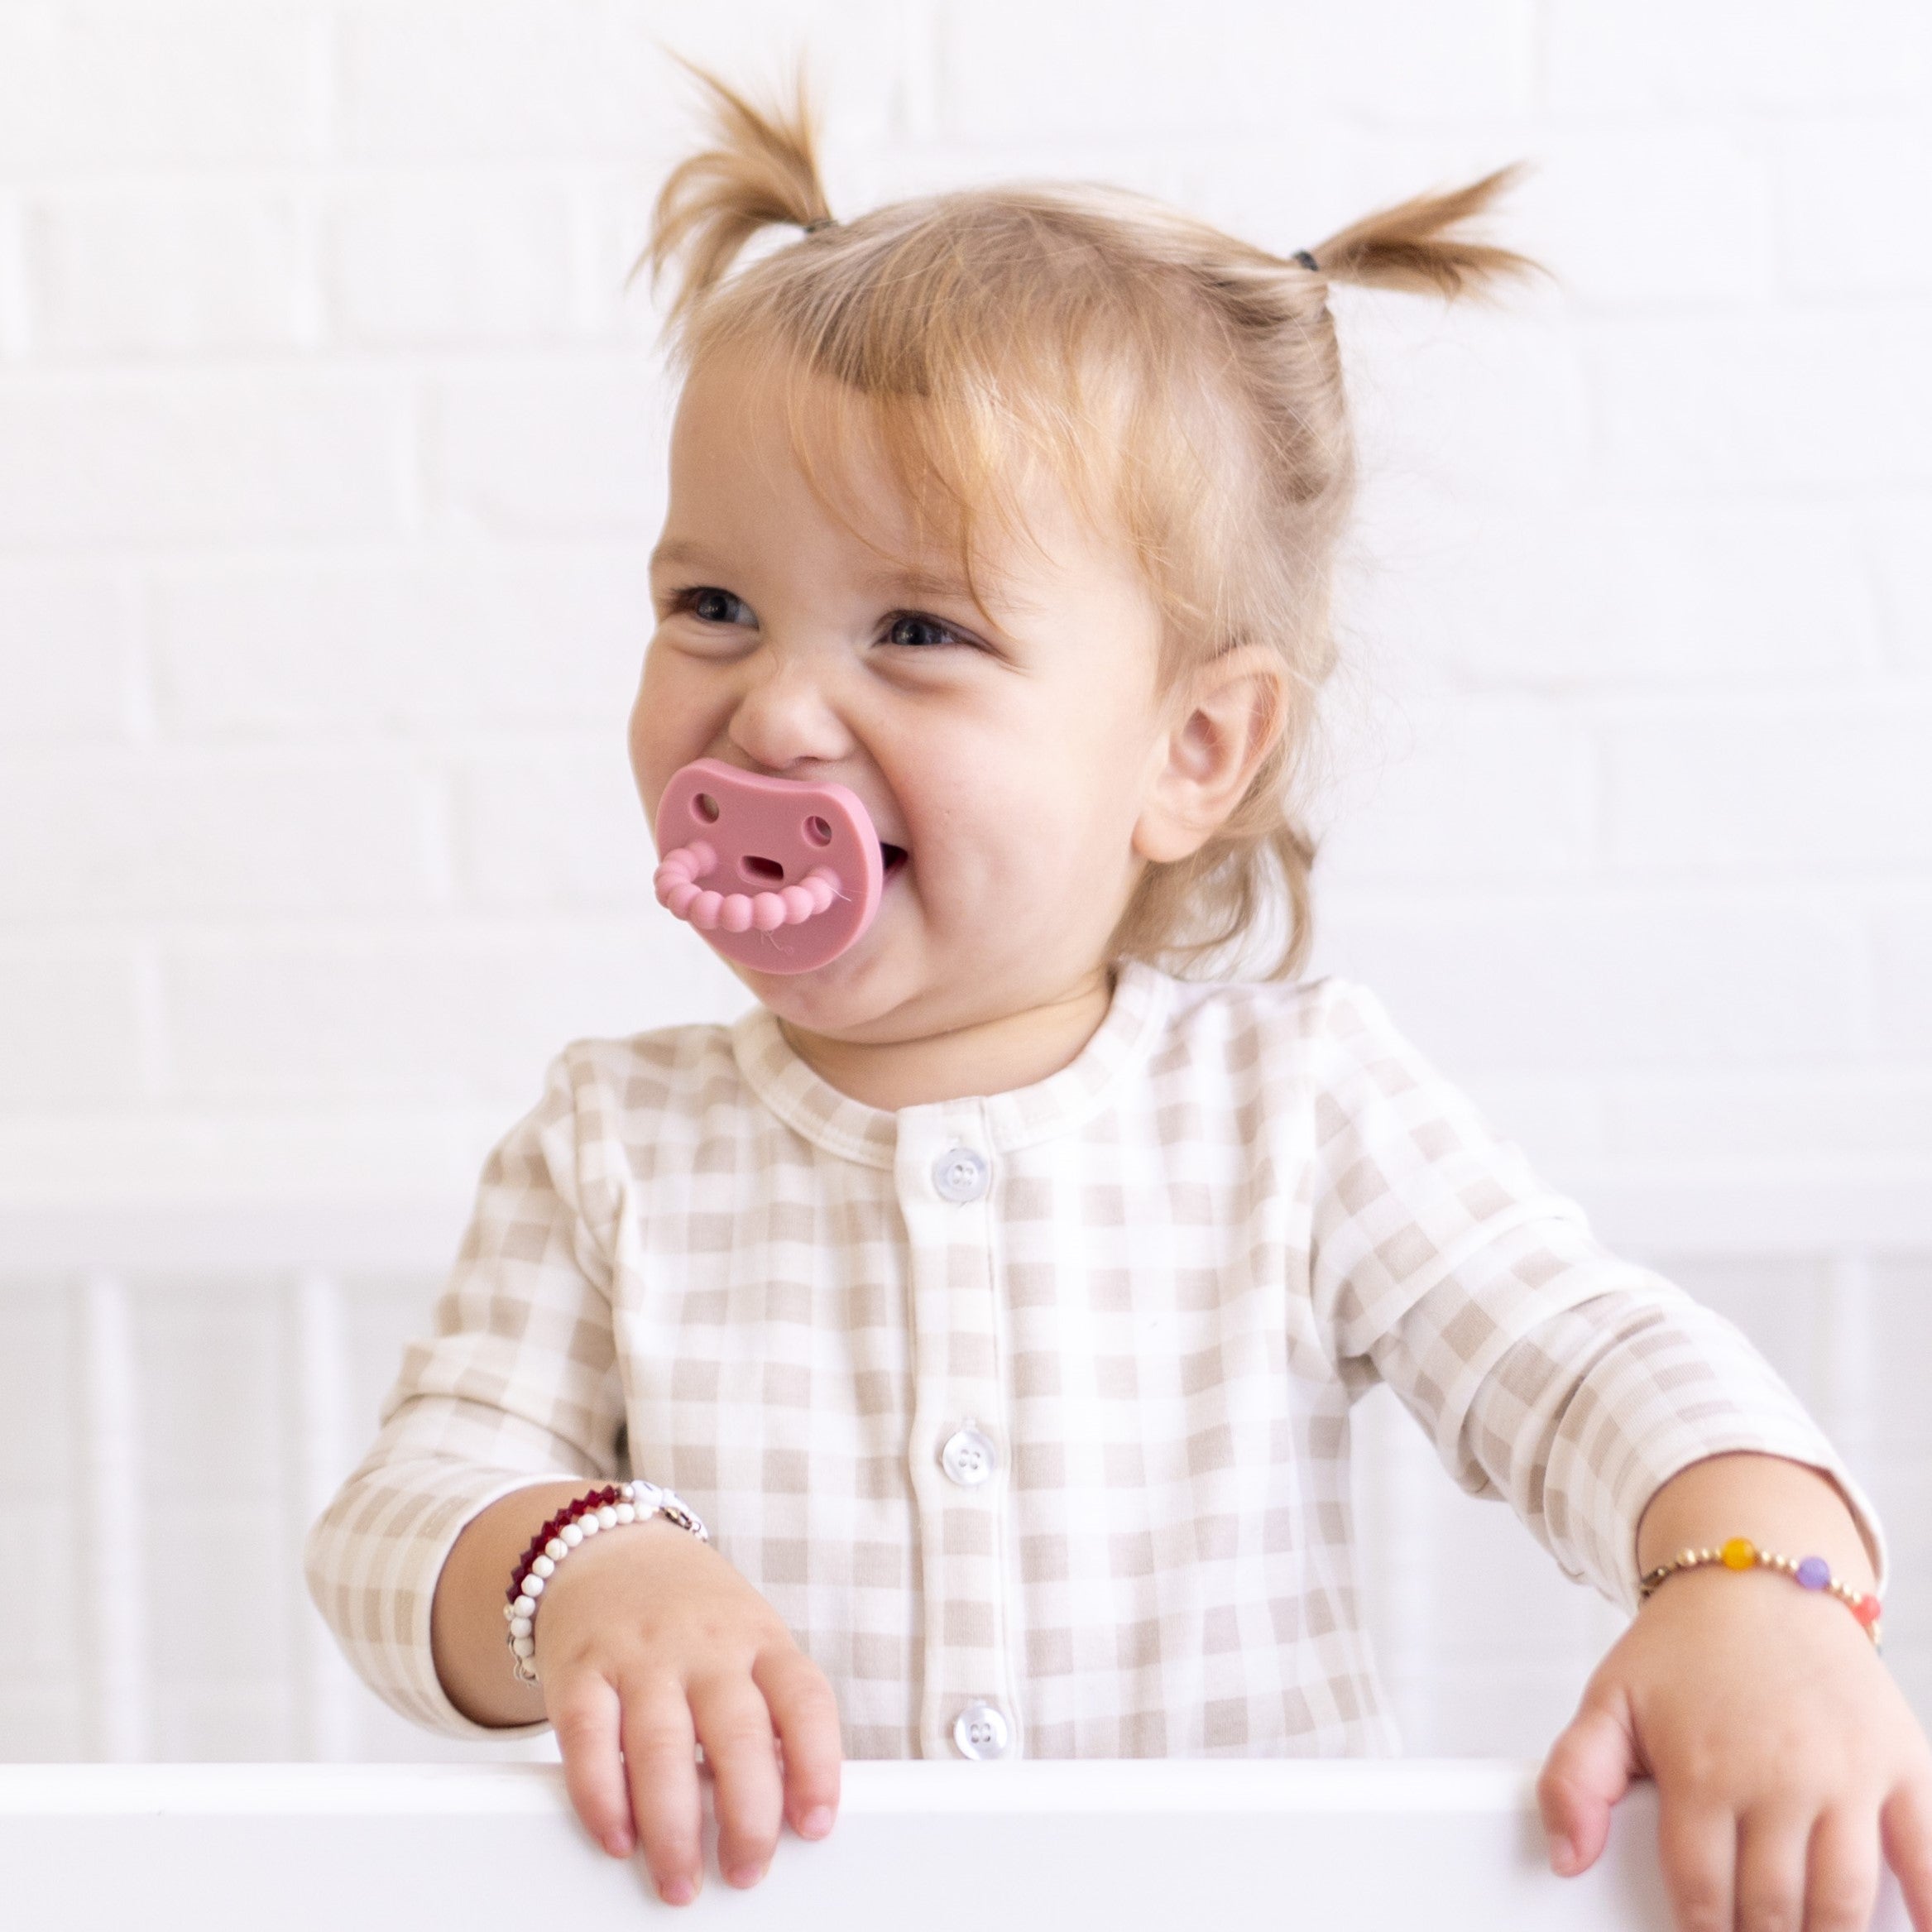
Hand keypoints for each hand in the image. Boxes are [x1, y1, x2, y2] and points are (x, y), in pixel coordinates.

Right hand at [533, 1516, 842, 1906]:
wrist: (609, 1547)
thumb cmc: (692, 1615)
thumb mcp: (747, 1640)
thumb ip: (766, 1711)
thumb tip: (786, 1807)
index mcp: (759, 1637)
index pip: (803, 1699)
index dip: (817, 1766)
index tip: (816, 1826)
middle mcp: (705, 1644)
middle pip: (736, 1733)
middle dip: (746, 1816)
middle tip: (745, 1870)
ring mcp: (640, 1654)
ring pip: (661, 1747)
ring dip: (673, 1827)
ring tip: (679, 1878)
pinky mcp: (579, 1670)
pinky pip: (588, 1741)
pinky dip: (602, 1799)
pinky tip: (618, 1837)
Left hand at [1538, 1567, 1931, 1930]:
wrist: (1759, 1583)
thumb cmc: (1684, 1650)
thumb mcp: (1609, 1700)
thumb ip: (1573, 1778)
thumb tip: (1567, 1859)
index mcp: (1703, 1769)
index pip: (1701, 1893)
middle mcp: (1780, 1778)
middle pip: (1774, 1909)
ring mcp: (1848, 1774)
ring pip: (1843, 1900)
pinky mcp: (1901, 1763)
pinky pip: (1928, 1852)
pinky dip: (1930, 1904)